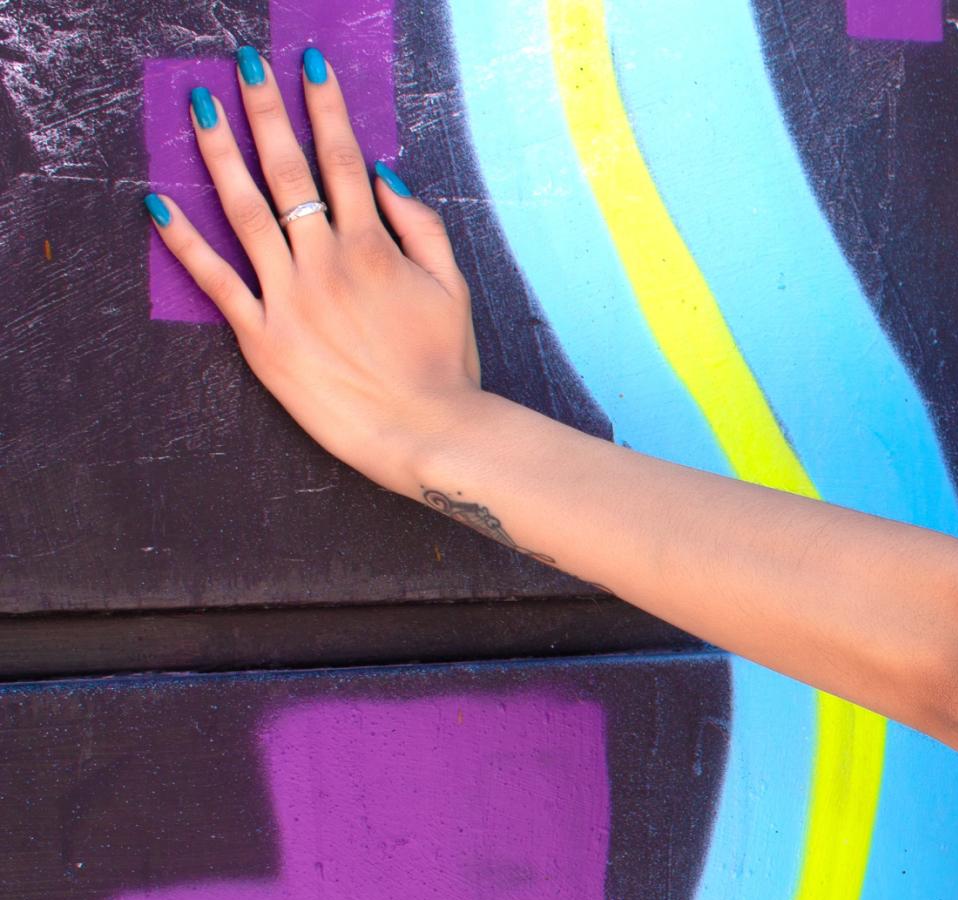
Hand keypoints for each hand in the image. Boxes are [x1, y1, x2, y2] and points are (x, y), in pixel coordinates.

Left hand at [144, 45, 484, 493]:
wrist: (425, 431)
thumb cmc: (444, 364)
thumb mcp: (453, 287)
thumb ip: (421, 227)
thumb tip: (384, 176)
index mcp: (374, 247)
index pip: (343, 159)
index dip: (325, 107)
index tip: (307, 66)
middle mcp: (326, 262)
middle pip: (289, 171)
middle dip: (267, 110)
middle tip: (245, 64)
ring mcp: (289, 298)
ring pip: (245, 211)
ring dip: (220, 154)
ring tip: (201, 108)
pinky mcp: (262, 338)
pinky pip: (216, 282)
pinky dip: (185, 243)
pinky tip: (159, 204)